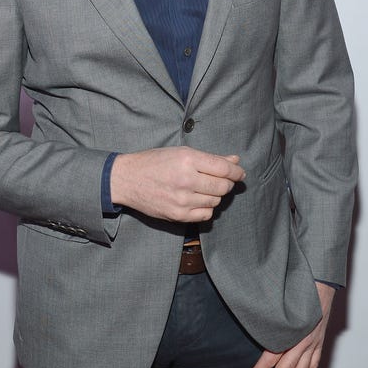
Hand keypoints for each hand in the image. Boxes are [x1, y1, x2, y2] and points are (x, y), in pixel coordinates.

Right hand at [111, 147, 244, 222]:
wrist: (127, 179)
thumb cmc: (154, 162)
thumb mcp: (181, 152)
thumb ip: (210, 158)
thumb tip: (235, 162)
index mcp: (188, 159)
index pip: (224, 169)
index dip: (236, 172)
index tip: (240, 173)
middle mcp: (186, 180)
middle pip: (223, 186)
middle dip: (227, 183)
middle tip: (222, 180)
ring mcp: (182, 200)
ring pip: (215, 201)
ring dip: (215, 195)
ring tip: (204, 188)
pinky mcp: (177, 215)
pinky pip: (205, 215)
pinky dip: (206, 208)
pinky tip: (197, 200)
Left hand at [245, 282, 335, 367]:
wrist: (319, 280)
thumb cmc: (294, 289)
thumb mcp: (275, 302)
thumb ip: (265, 319)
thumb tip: (249, 328)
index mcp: (289, 331)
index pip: (270, 359)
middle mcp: (302, 340)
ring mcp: (313, 343)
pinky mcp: (320, 342)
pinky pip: (312, 364)